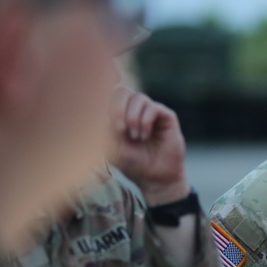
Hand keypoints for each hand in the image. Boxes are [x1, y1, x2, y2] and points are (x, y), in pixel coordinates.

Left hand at [110, 88, 189, 204]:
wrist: (154, 176)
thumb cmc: (132, 162)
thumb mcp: (112, 145)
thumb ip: (105, 127)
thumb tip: (99, 111)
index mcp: (121, 113)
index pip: (110, 95)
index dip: (106, 105)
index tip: (106, 125)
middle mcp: (136, 109)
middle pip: (123, 91)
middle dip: (118, 109)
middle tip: (118, 129)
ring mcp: (151, 111)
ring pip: (138, 97)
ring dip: (133, 117)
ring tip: (134, 136)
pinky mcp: (166, 116)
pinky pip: (153, 107)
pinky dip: (145, 121)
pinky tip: (144, 136)